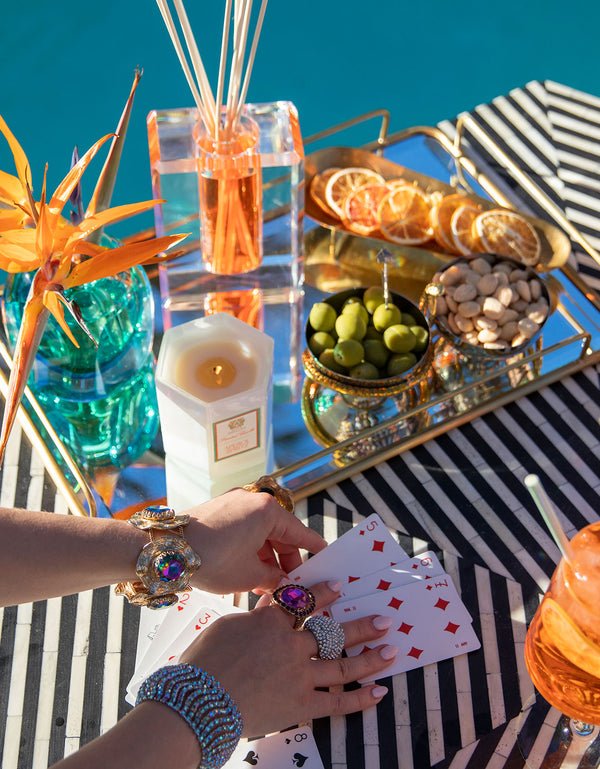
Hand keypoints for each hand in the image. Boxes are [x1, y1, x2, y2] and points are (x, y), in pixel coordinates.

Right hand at [179, 582, 397, 735]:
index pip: (304, 603)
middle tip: (385, 619)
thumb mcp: (228, 625)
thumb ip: (256, 614)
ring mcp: (299, 675)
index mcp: (272, 622)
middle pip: (333, 632)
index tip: (341, 587)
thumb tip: (272, 600)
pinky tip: (379, 693)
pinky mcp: (300, 705)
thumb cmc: (204, 660)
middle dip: (362, 625)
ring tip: (392, 649)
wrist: (197, 702)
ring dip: (370, 656)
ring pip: (343, 664)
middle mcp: (292, 645)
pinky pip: (337, 703)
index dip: (324, 594)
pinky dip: (359, 699)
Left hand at [184, 488, 325, 594]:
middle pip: (279, 534)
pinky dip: (250, 550)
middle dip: (286, 561)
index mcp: (268, 511)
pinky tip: (248, 573)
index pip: (299, 533)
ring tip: (267, 586)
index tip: (325, 558)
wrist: (166, 550)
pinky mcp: (218, 512)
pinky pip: (244, 531)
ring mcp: (234, 504)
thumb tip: (281, 583)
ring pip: (260, 534)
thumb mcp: (249, 575)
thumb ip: (272, 578)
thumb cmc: (211, 559)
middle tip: (292, 585)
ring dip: (266, 559)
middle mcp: (253, 501)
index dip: (313, 550)